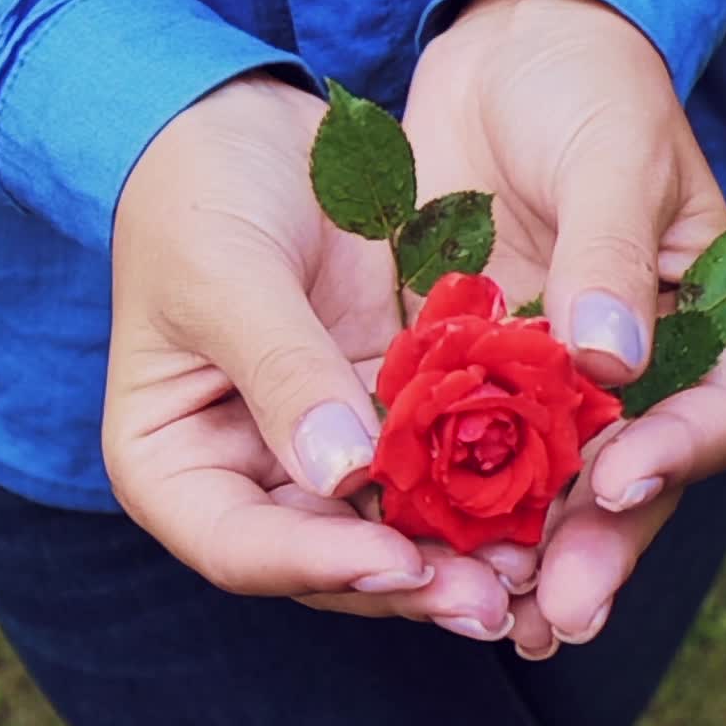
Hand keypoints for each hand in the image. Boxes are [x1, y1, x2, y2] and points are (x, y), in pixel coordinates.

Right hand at [104, 75, 527, 638]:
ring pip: (395, 524)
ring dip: (463, 550)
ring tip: (537, 568)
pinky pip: (440, 459)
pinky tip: (548, 496)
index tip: (402, 564)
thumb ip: (281, 372)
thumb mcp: (225, 273)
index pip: (241, 547)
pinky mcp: (388, 407)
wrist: (249, 124)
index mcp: (176, 465)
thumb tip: (341, 475)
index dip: (321, 566)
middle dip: (413, 581)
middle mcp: (252, 473)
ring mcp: (325, 446)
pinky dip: (487, 482)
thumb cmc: (201, 191)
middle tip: (496, 601)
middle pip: (330, 558)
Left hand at [404, 0, 725, 654]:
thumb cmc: (591, 85)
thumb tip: (613, 364)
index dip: (674, 455)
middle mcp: (634, 370)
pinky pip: (466, 444)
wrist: (510, 47)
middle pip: (628, 478)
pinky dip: (448, 496)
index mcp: (704, 325)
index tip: (620, 481)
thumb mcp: (614, 155)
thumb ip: (611, 256)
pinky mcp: (476, 369)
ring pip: (547, 484)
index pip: (708, 412)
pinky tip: (418, 541)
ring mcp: (552, 377)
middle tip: (557, 611)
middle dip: (595, 545)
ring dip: (523, 550)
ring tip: (490, 612)